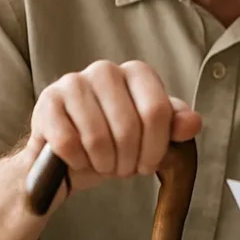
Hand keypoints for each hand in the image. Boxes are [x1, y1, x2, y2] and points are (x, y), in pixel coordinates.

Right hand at [26, 60, 201, 201]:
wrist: (69, 160)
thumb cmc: (117, 144)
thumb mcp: (152, 137)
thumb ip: (175, 127)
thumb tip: (192, 123)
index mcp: (138, 73)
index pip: (157, 111)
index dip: (155, 147)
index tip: (148, 165)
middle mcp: (106, 70)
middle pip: (129, 126)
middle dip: (129, 160)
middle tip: (123, 169)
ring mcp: (73, 82)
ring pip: (98, 137)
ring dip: (103, 163)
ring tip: (104, 165)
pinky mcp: (47, 102)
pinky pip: (68, 143)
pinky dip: (77, 161)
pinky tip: (79, 160)